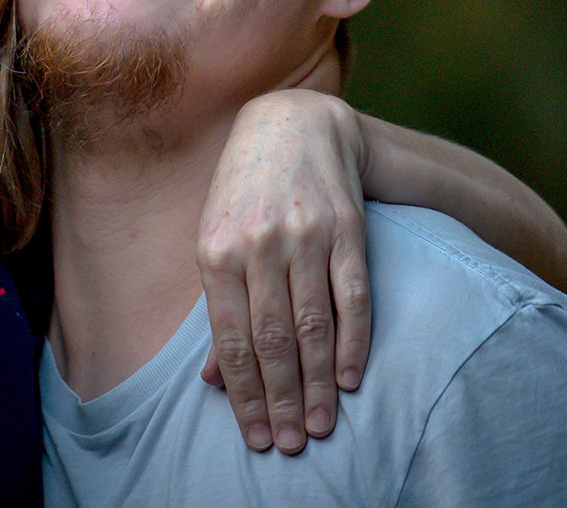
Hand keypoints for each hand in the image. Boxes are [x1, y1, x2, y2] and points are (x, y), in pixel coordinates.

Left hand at [196, 90, 370, 454]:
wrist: (292, 124)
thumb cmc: (244, 192)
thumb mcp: (215, 240)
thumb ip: (218, 308)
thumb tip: (212, 380)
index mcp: (216, 251)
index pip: (232, 340)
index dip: (245, 395)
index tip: (258, 436)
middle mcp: (259, 244)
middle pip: (273, 340)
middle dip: (283, 399)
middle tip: (293, 443)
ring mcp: (305, 235)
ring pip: (314, 324)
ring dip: (319, 383)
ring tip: (322, 425)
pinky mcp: (346, 228)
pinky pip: (353, 295)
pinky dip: (354, 341)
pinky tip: (352, 378)